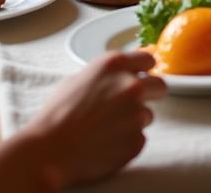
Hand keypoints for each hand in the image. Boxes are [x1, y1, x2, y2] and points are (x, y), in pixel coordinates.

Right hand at [30, 52, 165, 187]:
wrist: (50, 150)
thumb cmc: (58, 113)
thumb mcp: (79, 78)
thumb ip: (107, 75)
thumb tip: (120, 75)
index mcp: (115, 65)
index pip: (148, 59)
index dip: (144, 70)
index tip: (142, 76)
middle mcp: (131, 86)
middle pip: (160, 86)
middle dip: (150, 93)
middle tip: (132, 104)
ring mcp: (137, 114)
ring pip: (147, 115)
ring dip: (133, 120)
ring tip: (107, 128)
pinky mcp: (136, 141)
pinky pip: (139, 138)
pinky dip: (127, 141)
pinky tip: (107, 143)